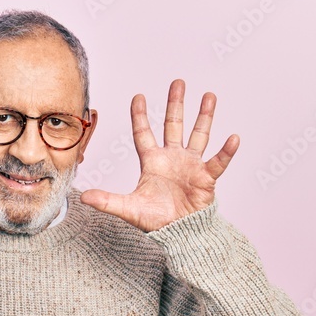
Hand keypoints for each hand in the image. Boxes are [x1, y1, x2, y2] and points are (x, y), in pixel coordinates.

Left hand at [79, 79, 239, 231]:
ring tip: (210, 96)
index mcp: (152, 162)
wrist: (179, 233)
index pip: (143, 133)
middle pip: (173, 125)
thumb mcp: (128, 208)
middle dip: (176, 104)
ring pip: (199, 135)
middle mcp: (172, 158)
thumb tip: (83, 197)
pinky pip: (218, 161)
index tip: (138, 96)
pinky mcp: (206, 177)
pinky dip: (226, 151)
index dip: (139, 115)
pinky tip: (233, 138)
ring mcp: (191, 165)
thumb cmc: (155, 221)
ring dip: (204, 116)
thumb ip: (107, 200)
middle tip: (178, 82)